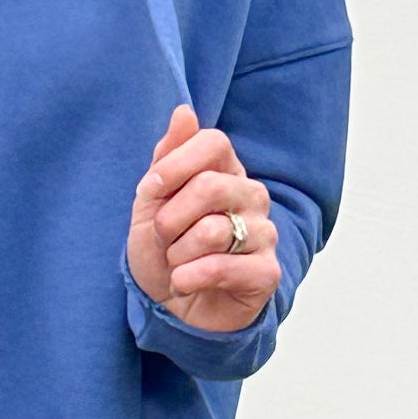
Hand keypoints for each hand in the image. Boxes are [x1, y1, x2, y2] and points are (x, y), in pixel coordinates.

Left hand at [126, 106, 276, 334]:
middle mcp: (252, 196)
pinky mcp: (266, 273)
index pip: (213, 142)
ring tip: (177, 263)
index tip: (151, 190)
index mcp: (227, 171)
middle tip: (164, 238)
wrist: (172, 307)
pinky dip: (189, 277)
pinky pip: (221, 267)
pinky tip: (184, 282)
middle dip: (170, 218)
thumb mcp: (152, 201)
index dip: (174, 166)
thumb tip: (184, 111)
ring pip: (212, 231)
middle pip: (210, 186)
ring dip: (177, 253)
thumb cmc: (165, 249)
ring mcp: (264, 234)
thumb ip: (168, 156)